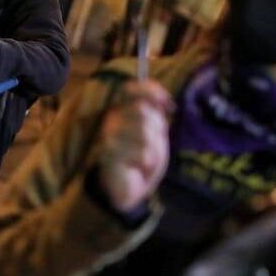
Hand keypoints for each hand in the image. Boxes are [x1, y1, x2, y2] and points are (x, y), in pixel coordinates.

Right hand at [94, 80, 172, 213]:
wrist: (128, 187)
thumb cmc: (141, 157)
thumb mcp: (154, 132)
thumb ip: (156, 114)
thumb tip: (166, 100)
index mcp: (121, 109)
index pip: (131, 88)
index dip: (151, 91)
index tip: (169, 104)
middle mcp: (111, 118)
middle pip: (143, 110)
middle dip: (156, 129)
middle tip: (151, 144)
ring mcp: (107, 133)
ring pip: (144, 131)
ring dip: (152, 149)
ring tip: (145, 158)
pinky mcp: (108, 152)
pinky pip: (141, 152)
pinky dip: (146, 161)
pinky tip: (137, 166)